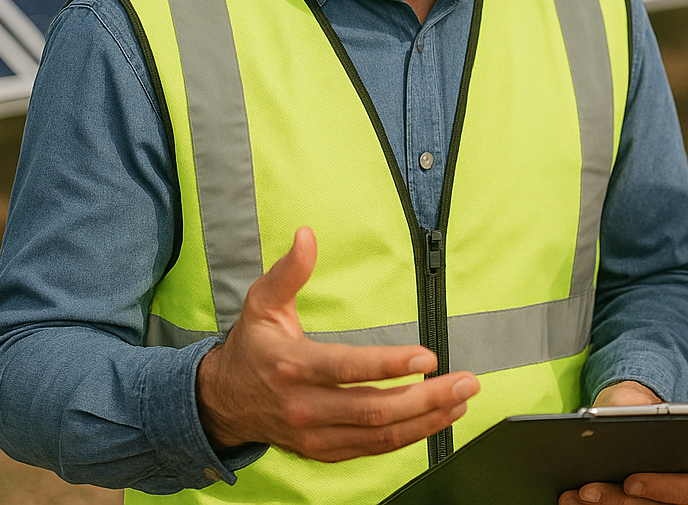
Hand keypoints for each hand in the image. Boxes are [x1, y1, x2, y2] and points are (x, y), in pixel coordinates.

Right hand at [195, 226, 479, 461]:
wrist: (221, 402)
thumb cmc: (251, 348)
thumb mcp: (262, 304)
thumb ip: (288, 272)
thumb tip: (306, 236)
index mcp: (293, 367)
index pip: (347, 369)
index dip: (389, 365)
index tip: (427, 357)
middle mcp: (305, 407)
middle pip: (373, 410)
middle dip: (426, 397)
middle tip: (465, 381)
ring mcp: (316, 435)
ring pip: (379, 434)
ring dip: (427, 419)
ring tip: (462, 399)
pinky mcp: (325, 450)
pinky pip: (373, 448)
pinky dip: (410, 437)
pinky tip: (438, 418)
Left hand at [558, 382, 687, 504]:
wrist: (629, 419)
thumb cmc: (640, 408)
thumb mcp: (637, 397)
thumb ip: (631, 403)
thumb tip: (609, 418)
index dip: (663, 488)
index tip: (631, 482)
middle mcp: (686, 495)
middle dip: (618, 501)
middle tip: (588, 490)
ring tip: (573, 494)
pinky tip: (570, 499)